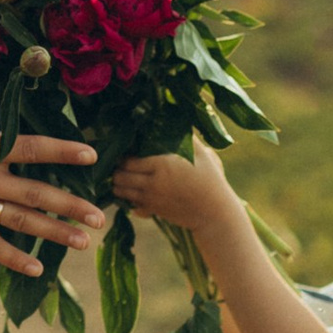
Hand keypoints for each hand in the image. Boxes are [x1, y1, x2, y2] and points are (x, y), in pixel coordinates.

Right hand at [0, 122, 105, 274]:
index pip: (31, 147)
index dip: (64, 151)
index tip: (92, 154)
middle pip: (36, 192)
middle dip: (71, 204)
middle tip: (101, 214)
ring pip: (20, 222)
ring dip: (55, 232)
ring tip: (84, 241)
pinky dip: (14, 258)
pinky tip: (38, 269)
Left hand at [112, 147, 240, 236]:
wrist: (215, 212)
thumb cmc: (211, 180)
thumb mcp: (202, 153)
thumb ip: (188, 137)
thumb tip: (179, 120)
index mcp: (161, 165)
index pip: (128, 160)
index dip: (124, 156)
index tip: (127, 151)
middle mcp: (152, 183)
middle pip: (120, 176)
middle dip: (118, 170)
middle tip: (121, 164)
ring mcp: (151, 200)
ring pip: (121, 192)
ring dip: (120, 184)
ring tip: (124, 177)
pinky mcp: (154, 212)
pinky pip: (131, 206)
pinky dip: (129, 200)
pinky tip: (134, 193)